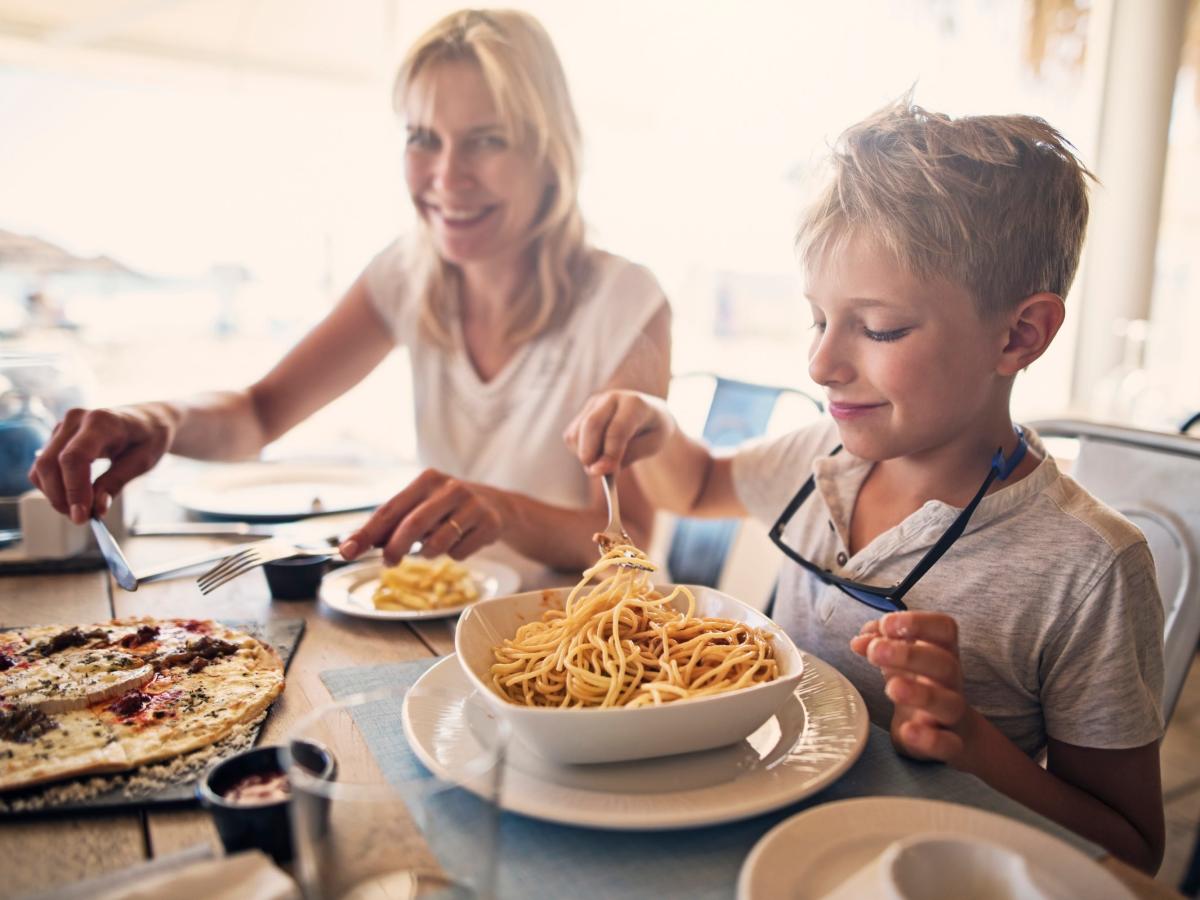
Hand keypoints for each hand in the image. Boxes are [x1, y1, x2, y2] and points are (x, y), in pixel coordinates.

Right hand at [28, 405, 175, 523]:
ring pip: (41, 467)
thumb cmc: (148, 438)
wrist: (146, 420)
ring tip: (80, 510)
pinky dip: (52, 487)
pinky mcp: (56, 438)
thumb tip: (97, 509)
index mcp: (102, 422)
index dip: (73, 489)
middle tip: (80, 519)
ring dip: (55, 495)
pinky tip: (73, 498)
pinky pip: (43, 467)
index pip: (74, 458)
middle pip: (50, 463)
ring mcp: (63, 427)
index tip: (81, 516)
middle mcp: (76, 420)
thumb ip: (117, 482)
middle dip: (61, 497)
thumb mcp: (143, 461)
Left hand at [338, 469, 502, 564]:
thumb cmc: (447, 508)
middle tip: (389, 562)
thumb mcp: (420, 506)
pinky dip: (455, 555)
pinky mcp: (489, 523)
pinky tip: (461, 542)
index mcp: (426, 480)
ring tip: (434, 546)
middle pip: (413, 525)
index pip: (390, 510)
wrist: (497, 506)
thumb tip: (353, 545)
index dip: (366, 533)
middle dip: (395, 549)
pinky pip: (460, 553)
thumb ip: (390, 524)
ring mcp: (472, 505)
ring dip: (428, 553)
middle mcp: (450, 488)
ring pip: (438, 543)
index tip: (346, 551)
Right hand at [563, 390, 672, 475]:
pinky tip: (597, 453)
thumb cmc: (653, 430)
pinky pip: (571, 436)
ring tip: (603, 462)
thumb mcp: (652, 445)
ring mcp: (595, 403)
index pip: (617, 430)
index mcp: (635, 404)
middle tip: (595, 473)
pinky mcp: (583, 412)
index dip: (610, 454)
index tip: (607, 474)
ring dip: (584, 454)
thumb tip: (599, 469)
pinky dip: (579, 451)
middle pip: (591, 425)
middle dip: (589, 452)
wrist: (650, 411)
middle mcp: (612, 398)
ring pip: (577, 432)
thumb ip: (628, 456)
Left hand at [850, 611, 978, 767]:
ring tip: (891, 687)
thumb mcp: (900, 662)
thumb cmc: (920, 686)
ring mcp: (952, 714)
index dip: (919, 622)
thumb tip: (861, 639)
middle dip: (909, 654)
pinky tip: (908, 730)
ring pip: (949, 703)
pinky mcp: (949, 745)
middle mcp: (951, 682)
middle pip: (944, 663)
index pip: (944, 629)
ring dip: (920, 693)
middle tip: (875, 651)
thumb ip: (880, 644)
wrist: (950, 734)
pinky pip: (947, 744)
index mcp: (942, 653)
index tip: (887, 624)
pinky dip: (929, 739)